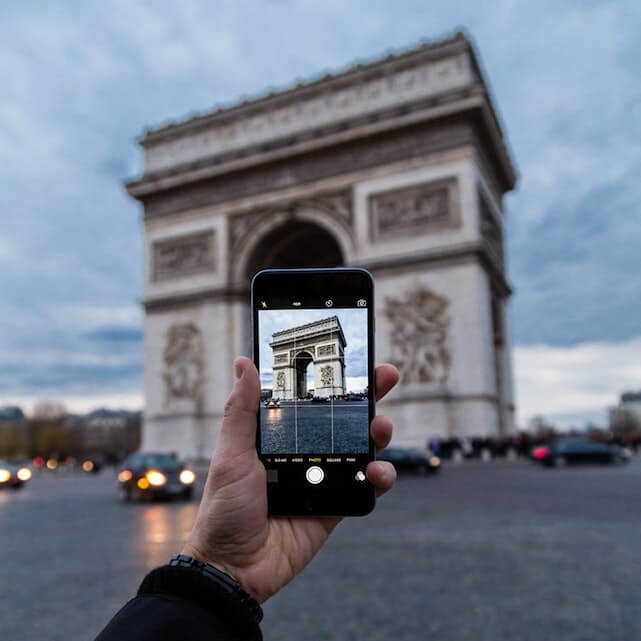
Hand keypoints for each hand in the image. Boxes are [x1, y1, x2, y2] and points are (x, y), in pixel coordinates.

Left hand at [182, 357, 398, 602]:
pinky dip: (378, 477)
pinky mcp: (336, 505)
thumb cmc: (224, 510)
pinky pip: (365, 486)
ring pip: (360, 448)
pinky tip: (375, 471)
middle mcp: (303, 453)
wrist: (234, 569)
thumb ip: (241, 411)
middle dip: (368, 397)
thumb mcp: (231, 456)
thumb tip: (244, 363)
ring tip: (381, 428)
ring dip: (378, 434)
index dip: (331, 380)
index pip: (310, 400)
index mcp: (278, 436)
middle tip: (385, 376)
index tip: (351, 358)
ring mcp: (322, 479)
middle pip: (342, 419)